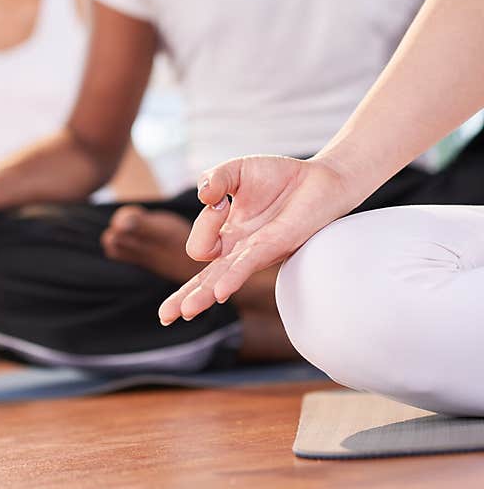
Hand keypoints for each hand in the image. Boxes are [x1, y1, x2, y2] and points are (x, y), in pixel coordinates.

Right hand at [159, 155, 357, 324]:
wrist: (323, 178)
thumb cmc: (280, 177)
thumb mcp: (237, 170)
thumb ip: (216, 178)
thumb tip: (204, 197)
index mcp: (226, 237)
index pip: (199, 244)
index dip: (202, 224)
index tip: (218, 199)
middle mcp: (238, 252)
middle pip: (204, 281)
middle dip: (182, 299)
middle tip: (165, 317)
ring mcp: (256, 253)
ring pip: (221, 280)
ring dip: (201, 296)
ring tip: (186, 313)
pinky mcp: (276, 245)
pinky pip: (247, 266)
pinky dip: (231, 278)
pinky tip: (218, 293)